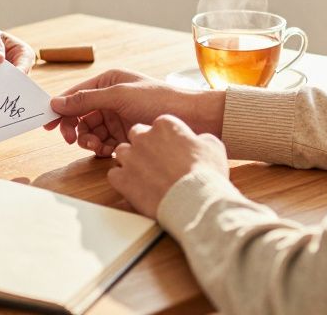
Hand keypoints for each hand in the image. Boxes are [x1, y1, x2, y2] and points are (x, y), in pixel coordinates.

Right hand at [44, 69, 224, 156]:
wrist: (192, 119)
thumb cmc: (159, 99)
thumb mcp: (119, 95)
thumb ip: (87, 99)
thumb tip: (56, 102)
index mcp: (109, 81)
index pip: (76, 94)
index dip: (60, 108)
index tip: (48, 124)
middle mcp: (112, 98)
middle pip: (81, 115)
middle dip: (75, 128)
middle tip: (72, 140)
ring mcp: (118, 118)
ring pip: (91, 131)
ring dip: (88, 140)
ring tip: (94, 146)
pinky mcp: (126, 135)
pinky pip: (104, 143)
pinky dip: (100, 148)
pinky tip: (105, 151)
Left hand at [108, 115, 230, 217]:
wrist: (194, 201)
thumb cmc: (206, 173)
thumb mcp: (213, 147)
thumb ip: (199, 139)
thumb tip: (198, 142)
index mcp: (165, 125)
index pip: (158, 126)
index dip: (164, 139)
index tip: (170, 150)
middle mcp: (143, 137)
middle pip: (136, 135)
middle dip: (144, 146)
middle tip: (157, 162)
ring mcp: (130, 157)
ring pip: (122, 152)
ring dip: (131, 161)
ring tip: (145, 176)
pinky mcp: (121, 178)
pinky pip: (114, 174)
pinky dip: (123, 180)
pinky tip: (136, 187)